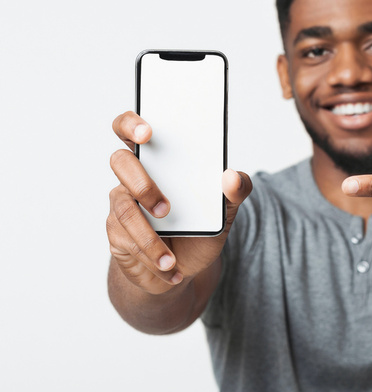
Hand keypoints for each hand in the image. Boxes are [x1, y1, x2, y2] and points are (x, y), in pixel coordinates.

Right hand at [107, 111, 251, 294]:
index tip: (148, 132)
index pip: (133, 128)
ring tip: (173, 256)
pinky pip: (126, 239)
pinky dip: (151, 255)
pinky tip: (170, 267)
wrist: (184, 268)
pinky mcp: (116, 232)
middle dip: (141, 182)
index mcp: (160, 160)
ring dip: (149, 235)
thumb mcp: (226, 210)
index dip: (132, 123)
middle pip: (120, 162)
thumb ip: (236, 190)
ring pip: (123, 208)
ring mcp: (122, 204)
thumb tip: (232, 177)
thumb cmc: (201, 228)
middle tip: (165, 207)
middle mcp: (135, 176)